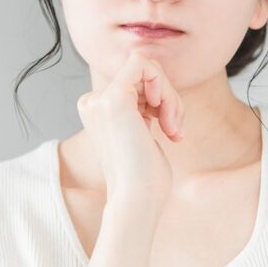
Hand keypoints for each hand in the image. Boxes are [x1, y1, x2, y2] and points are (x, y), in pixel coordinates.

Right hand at [76, 49, 185, 210]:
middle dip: (168, 96)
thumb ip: (143, 105)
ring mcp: (100, 99)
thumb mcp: (142, 131)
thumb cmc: (145, 175)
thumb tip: (157, 75)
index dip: (158, 95)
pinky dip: (165, 88)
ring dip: (170, 97)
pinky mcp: (114, 99)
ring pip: (147, 68)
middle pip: (142, 72)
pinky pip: (145, 65)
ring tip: (174, 129)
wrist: (137, 201)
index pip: (134, 79)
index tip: (167, 124)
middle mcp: (92, 101)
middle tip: (175, 128)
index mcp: (96, 109)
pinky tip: (166, 118)